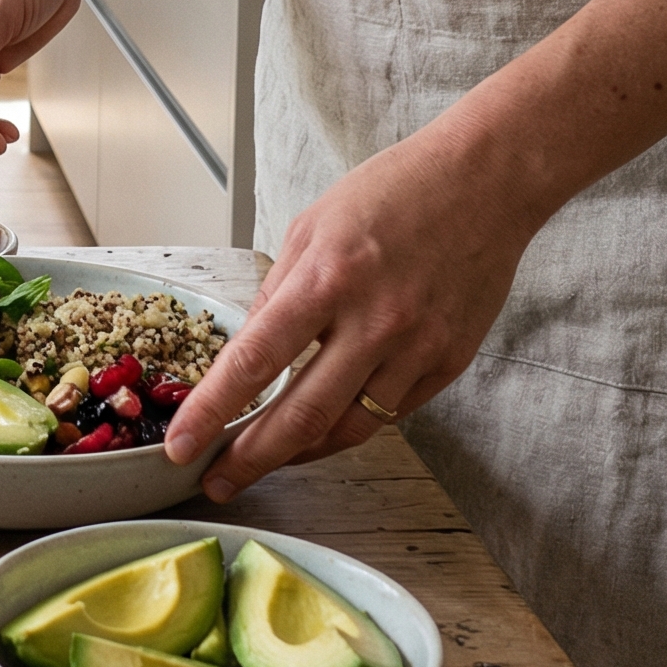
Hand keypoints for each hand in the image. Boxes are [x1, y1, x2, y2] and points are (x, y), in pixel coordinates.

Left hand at [161, 127, 538, 498]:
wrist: (484, 183)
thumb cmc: (391, 193)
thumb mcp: (311, 226)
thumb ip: (278, 291)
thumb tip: (249, 350)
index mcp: (327, 279)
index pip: (255, 361)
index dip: (213, 411)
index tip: (182, 445)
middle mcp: (373, 321)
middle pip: (302, 414)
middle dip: (252, 458)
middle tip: (217, 483)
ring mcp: (416, 348)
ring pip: (349, 428)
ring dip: (301, 452)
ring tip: (265, 462)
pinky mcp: (448, 363)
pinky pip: (390, 412)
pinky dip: (351, 425)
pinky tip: (324, 429)